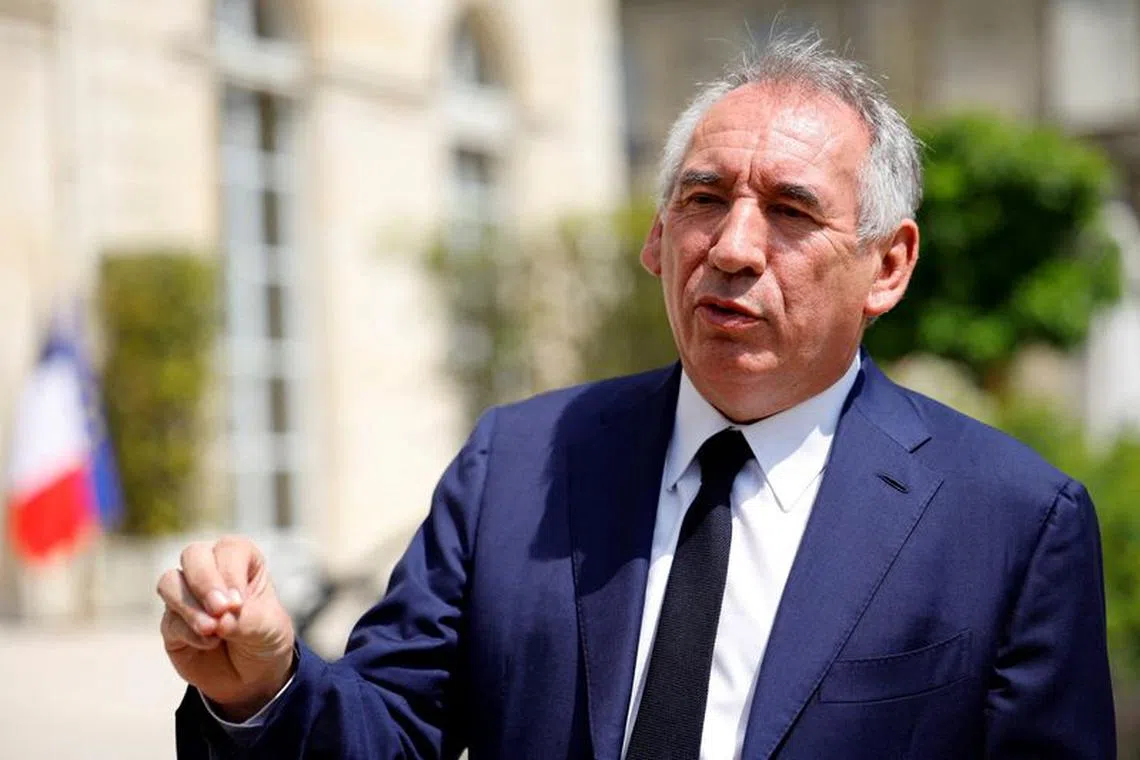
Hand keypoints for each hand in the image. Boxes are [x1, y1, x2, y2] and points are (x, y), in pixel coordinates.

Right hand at [157, 536, 295, 720]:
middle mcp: (211, 571)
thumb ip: (247, 620)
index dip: (230, 572)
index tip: (239, 603)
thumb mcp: (269, 628)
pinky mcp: (172, 624)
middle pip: (193, 555)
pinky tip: (210, 644)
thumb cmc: (265, 639)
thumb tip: (219, 621)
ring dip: (190, 606)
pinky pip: (170, 620)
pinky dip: (189, 632)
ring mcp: (188, 596)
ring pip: (170, 582)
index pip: (229, 549)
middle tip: (221, 609)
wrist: (252, 676)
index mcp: (241, 561)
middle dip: (204, 581)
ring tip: (213, 629)